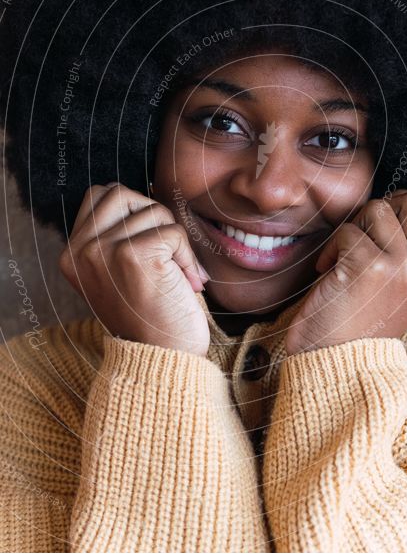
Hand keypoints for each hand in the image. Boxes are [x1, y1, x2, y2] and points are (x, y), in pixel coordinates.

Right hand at [59, 183, 210, 355]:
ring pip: (153, 211)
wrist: (161, 360)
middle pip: (123, 193)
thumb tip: (147, 194)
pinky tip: (186, 283)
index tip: (148, 244)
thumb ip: (115, 235)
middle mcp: (80, 250)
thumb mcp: (118, 272)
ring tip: (175, 275)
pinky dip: (188, 255)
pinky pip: (172, 231)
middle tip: (165, 253)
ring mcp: (102, 251)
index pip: (100, 195)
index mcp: (72, 253)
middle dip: (154, 216)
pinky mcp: (131, 256)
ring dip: (175, 241)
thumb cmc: (150, 313)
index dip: (133, 209)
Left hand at [285, 189, 406, 355]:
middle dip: (379, 211)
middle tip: (360, 240)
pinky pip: (347, 231)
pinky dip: (330, 249)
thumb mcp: (403, 286)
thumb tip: (397, 202)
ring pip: (377, 210)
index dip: (401, 207)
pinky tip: (327, 273)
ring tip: (343, 260)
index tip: (377, 231)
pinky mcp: (372, 267)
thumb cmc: (361, 321)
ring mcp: (405, 268)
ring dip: (352, 230)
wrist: (337, 366)